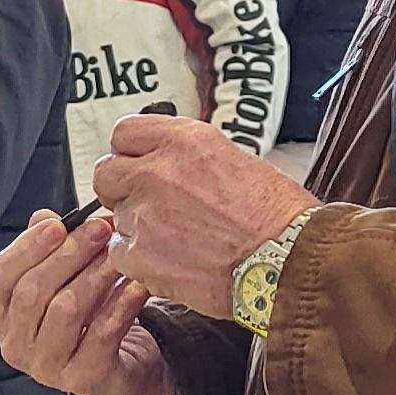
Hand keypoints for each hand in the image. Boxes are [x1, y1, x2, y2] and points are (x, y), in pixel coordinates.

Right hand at [0, 209, 174, 394]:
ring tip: (119, 254)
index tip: (58, 224)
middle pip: (32, 292)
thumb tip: (45, 218)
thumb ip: (48, 248)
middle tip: (100, 230)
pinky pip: (101, 334)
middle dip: (69, 255)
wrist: (119, 364)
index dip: (26, 248)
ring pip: (65, 311)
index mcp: (0, 315)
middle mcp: (14, 344)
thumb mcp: (62, 278)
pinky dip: (120, 304)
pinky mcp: (81, 379)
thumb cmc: (85, 315)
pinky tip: (136, 285)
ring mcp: (45, 367)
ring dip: (95, 276)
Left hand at [89, 115, 320, 308]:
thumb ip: (189, 158)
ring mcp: (144, 213)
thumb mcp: (234, 159)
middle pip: (105, 172)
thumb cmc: (277, 216)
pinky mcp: (141, 254)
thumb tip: (166, 163)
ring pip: (116, 216)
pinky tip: (171, 261)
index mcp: (183, 141)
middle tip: (146, 203)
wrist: (289, 261)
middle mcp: (157, 171)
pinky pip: (120, 252)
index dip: (130, 152)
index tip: (137, 164)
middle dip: (121, 188)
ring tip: (177, 239)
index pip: (124, 133)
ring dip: (137, 227)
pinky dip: (138, 259)